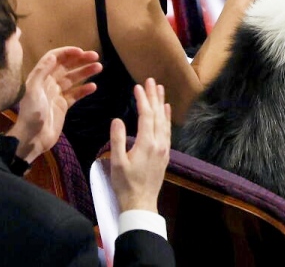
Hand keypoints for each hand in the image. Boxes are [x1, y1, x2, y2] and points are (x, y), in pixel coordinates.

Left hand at [8, 47, 100, 162]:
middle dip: (80, 60)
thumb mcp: (33, 91)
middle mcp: (49, 83)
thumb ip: (41, 72)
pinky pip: (75, 94)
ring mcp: (57, 94)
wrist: (32, 138)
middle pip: (66, 67)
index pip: (55, 58)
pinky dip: (84, 90)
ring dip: (85, 72)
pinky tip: (94, 87)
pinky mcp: (63, 106)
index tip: (81, 51)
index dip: (67, 53)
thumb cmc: (31, 113)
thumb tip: (53, 56)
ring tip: (99, 67)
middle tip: (96, 56)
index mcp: (40, 77)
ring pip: (73, 79)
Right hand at [110, 78, 171, 211]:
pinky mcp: (165, 154)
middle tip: (151, 80)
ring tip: (160, 89)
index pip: (146, 115)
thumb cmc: (126, 184)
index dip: (142, 99)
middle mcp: (159, 143)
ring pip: (164, 121)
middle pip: (158, 114)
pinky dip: (166, 118)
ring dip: (161, 104)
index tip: (138, 86)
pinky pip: (167, 130)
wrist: (141, 203)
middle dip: (154, 96)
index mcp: (147, 143)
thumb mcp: (116, 162)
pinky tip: (166, 111)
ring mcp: (164, 148)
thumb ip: (117, 139)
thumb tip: (117, 120)